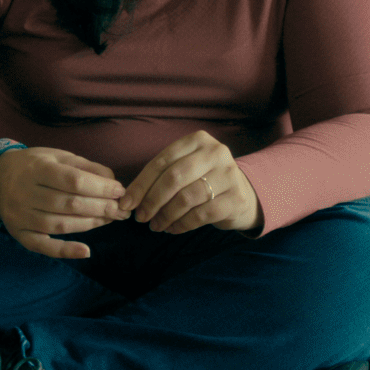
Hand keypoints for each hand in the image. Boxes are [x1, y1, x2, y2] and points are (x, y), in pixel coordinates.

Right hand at [0, 147, 130, 258]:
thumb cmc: (34, 165)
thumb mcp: (57, 156)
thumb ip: (85, 167)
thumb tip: (112, 181)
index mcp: (37, 168)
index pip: (74, 181)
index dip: (100, 188)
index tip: (120, 191)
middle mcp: (25, 192)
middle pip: (69, 204)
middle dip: (101, 208)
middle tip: (122, 210)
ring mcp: (20, 215)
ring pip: (60, 225)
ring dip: (90, 225)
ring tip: (110, 220)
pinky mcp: (19, 234)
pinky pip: (44, 246)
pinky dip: (65, 251)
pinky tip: (86, 251)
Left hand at [119, 131, 262, 234]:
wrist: (241, 194)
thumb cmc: (203, 180)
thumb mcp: (184, 169)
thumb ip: (160, 176)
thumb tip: (129, 199)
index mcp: (198, 140)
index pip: (162, 161)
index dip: (141, 184)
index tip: (127, 203)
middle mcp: (216, 152)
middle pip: (174, 178)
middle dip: (152, 200)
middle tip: (141, 218)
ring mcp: (229, 175)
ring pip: (187, 197)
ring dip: (166, 215)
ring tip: (155, 226)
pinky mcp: (236, 198)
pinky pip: (202, 214)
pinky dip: (182, 224)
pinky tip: (173, 228)